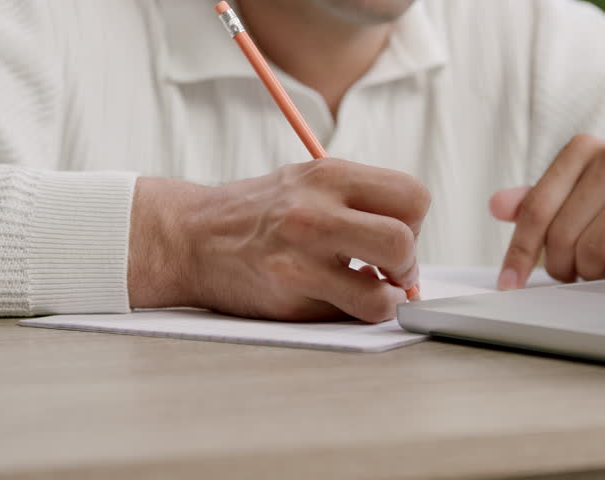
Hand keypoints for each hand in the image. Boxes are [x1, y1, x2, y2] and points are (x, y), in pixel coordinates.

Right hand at [128, 158, 430, 322]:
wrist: (190, 237)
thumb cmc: (259, 212)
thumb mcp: (308, 181)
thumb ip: (359, 199)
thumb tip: (412, 238)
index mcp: (328, 175)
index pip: (412, 196)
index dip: (414, 221)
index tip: (398, 233)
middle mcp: (314, 212)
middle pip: (404, 241)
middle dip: (408, 264)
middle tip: (391, 270)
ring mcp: (300, 258)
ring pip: (384, 292)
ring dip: (389, 297)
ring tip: (370, 289)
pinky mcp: (289, 297)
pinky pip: (352, 315)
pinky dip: (358, 312)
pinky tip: (341, 298)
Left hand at [490, 134, 604, 287]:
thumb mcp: (580, 196)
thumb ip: (537, 201)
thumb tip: (496, 206)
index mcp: (583, 150)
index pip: (536, 208)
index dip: (519, 252)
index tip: (509, 283)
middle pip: (562, 234)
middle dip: (561, 267)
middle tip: (571, 273)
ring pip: (593, 250)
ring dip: (592, 272)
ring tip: (601, 266)